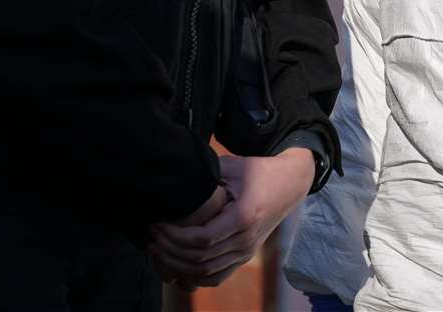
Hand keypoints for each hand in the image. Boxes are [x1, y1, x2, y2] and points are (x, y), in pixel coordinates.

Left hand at [148, 148, 314, 289]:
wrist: (290, 183)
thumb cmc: (258, 170)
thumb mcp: (233, 166)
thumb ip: (205, 175)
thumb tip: (172, 178)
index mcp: (243, 217)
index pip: (201, 240)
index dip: (174, 236)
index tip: (158, 224)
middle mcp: (246, 240)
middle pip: (199, 259)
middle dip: (170, 251)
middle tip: (152, 237)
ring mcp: (247, 251)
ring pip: (205, 272)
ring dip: (178, 265)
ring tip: (159, 249)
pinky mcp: (245, 256)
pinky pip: (216, 277)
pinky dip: (194, 276)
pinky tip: (177, 264)